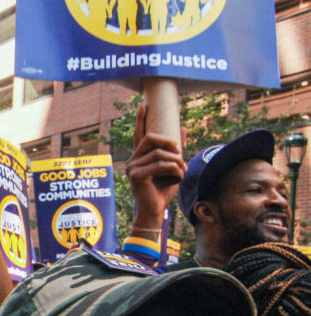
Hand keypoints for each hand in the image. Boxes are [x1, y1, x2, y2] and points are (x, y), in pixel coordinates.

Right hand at [125, 103, 185, 228]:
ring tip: (182, 171)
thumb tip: (183, 128)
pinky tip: (178, 177)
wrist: (156, 211)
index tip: (144, 105)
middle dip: (170, 143)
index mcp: (140, 157)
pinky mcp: (136, 176)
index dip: (141, 119)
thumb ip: (176, 150)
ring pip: (160, 153)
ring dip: (177, 161)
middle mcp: (133, 161)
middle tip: (181, 154)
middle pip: (152, 138)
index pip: (139, 134)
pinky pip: (160, 165)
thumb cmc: (163, 190)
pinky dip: (174, 169)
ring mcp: (132, 168)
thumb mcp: (172, 167)